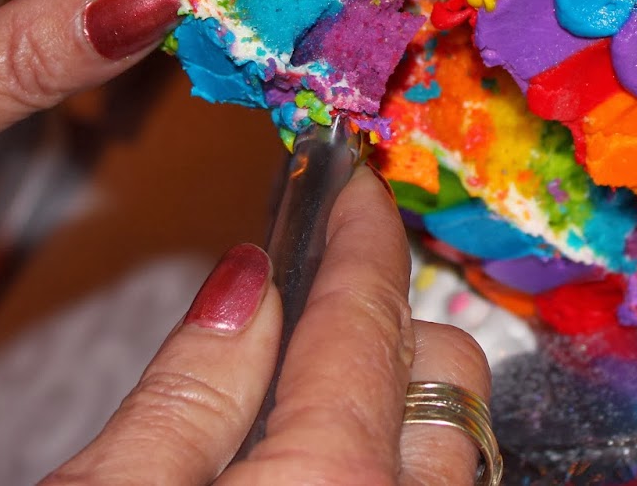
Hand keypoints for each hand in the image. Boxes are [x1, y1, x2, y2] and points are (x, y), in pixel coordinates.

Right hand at [45, 168, 491, 485]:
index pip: (367, 315)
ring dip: (398, 392)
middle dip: (385, 314)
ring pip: (450, 442)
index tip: (350, 180)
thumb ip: (186, 390)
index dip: (358, 232)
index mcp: (332, 479)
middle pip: (445, 369)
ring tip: (310, 384)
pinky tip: (315, 463)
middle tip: (305, 296)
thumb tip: (246, 283)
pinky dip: (393, 457)